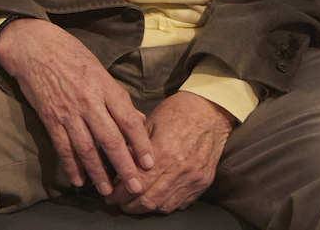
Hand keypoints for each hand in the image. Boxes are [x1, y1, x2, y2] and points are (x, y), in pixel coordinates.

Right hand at [0, 19, 154, 195]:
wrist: (34, 46)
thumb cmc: (70, 54)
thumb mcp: (99, 69)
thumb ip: (117, 97)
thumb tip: (137, 119)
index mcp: (104, 87)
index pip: (128, 120)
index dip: (140, 144)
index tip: (149, 163)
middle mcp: (88, 101)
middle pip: (110, 140)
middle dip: (124, 167)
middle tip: (136, 187)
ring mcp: (68, 111)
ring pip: (86, 148)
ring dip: (98, 172)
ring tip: (107, 191)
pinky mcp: (50, 117)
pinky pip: (62, 146)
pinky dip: (70, 165)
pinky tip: (78, 180)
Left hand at [109, 91, 232, 213]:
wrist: (209, 111)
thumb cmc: (178, 112)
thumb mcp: (150, 123)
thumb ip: (135, 147)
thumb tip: (119, 166)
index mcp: (164, 152)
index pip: (137, 183)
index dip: (120, 194)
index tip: (110, 195)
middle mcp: (180, 169)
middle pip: (149, 200)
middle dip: (129, 205)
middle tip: (118, 202)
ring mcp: (194, 178)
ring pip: (164, 206)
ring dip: (145, 208)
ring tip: (133, 203)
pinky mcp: (203, 182)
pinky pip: (180, 203)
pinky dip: (164, 204)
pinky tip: (154, 198)